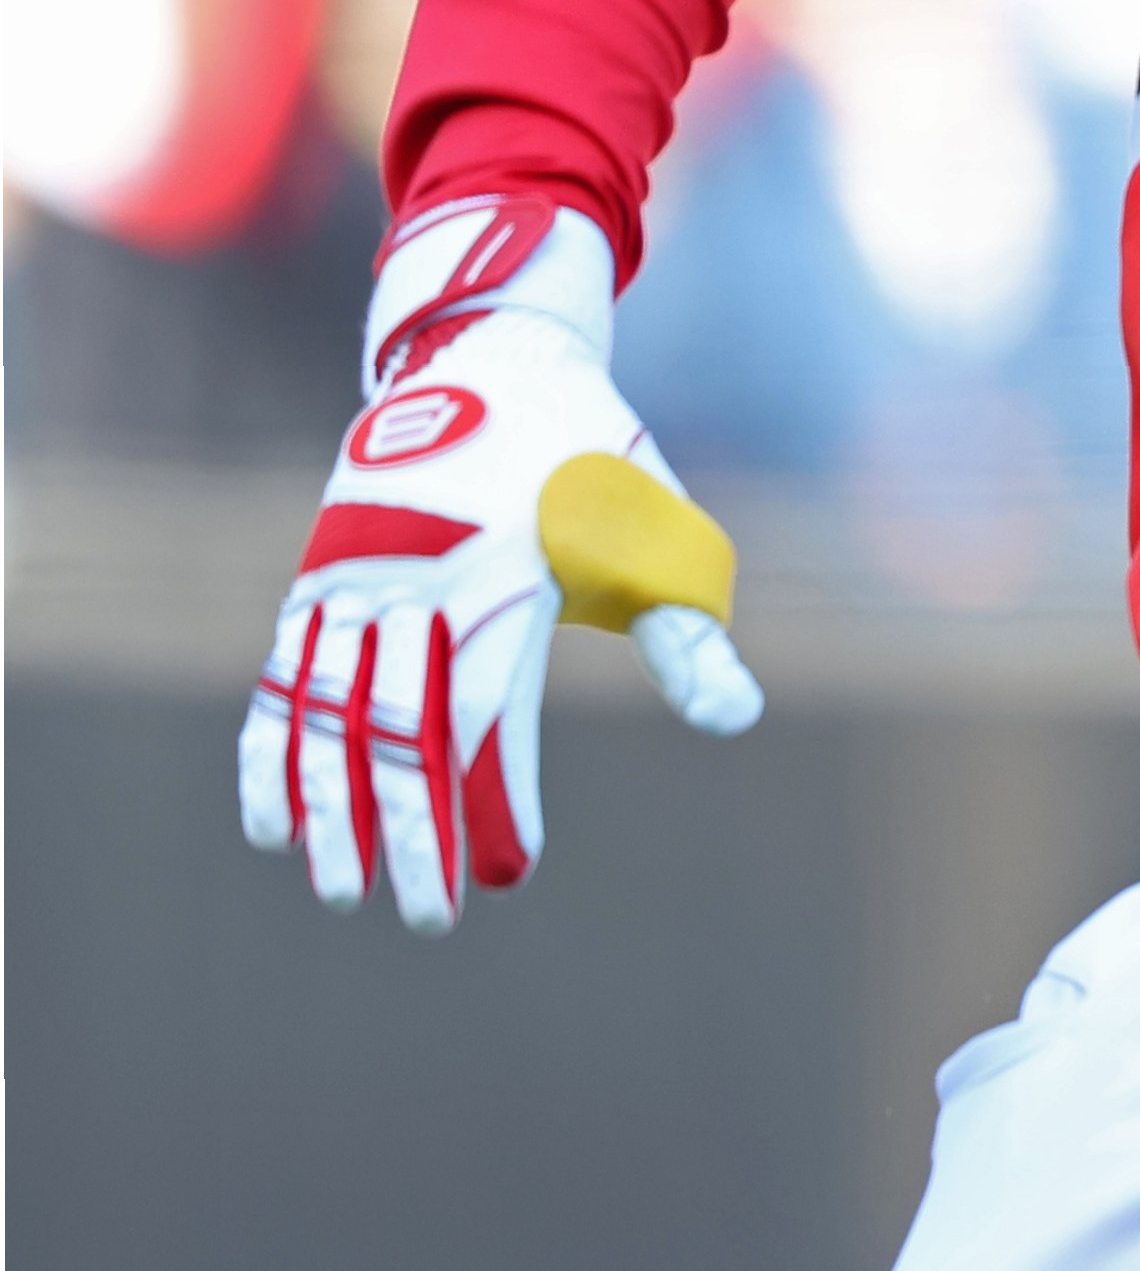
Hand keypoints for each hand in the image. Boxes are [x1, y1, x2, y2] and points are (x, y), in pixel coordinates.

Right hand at [242, 198, 760, 932]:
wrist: (497, 350)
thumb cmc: (598, 462)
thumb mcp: (661, 536)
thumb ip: (688, 638)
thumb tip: (737, 722)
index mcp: (505, 580)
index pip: (486, 716)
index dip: (494, 799)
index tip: (511, 873)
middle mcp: (417, 582)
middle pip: (402, 730)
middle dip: (410, 831)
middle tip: (426, 920)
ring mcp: (353, 579)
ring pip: (329, 714)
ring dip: (330, 808)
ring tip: (339, 893)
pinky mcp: (317, 577)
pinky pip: (282, 678)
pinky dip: (270, 752)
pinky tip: (270, 825)